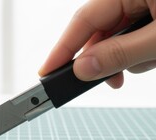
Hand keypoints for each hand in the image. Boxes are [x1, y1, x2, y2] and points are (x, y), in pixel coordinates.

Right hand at [39, 0, 155, 87]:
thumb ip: (120, 53)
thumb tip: (82, 69)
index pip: (83, 20)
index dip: (62, 48)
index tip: (47, 71)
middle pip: (98, 32)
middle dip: (104, 59)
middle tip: (111, 81)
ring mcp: (140, 5)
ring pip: (115, 39)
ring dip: (126, 57)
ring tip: (151, 59)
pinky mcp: (149, 14)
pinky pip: (130, 38)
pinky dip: (137, 52)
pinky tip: (152, 55)